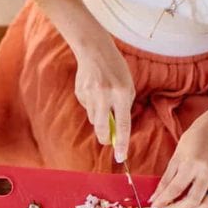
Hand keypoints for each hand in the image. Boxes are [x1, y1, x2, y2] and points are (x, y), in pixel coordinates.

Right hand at [73, 41, 134, 160]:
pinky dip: (91, 106)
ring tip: (102, 100)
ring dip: (98, 117)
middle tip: (107, 139)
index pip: (123, 124)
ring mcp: (90, 94)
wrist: (94, 50)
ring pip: (93, 119)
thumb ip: (123, 108)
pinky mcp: (80, 93)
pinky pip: (87, 108)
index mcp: (121, 93)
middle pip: (102, 128)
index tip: (120, 157)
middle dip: (104, 137)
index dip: (122, 143)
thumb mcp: (127, 86)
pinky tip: (93, 91)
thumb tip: (116, 130)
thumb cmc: (116, 69)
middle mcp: (105, 95)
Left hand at [150, 122, 207, 207]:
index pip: (175, 189)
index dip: (163, 200)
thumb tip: (155, 197)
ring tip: (176, 207)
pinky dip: (198, 206)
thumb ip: (166, 180)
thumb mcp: (175, 157)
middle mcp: (205, 173)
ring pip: (204, 204)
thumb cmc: (192, 140)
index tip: (154, 205)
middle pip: (191, 200)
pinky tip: (188, 204)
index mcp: (192, 164)